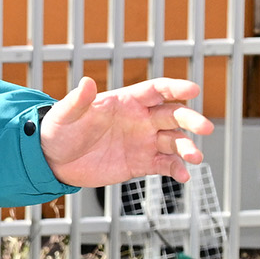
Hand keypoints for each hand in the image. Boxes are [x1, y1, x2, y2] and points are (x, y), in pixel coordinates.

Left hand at [38, 76, 211, 187]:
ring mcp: (143, 142)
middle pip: (173, 115)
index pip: (157, 90)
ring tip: (195, 157)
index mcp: (126, 101)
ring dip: (187, 147)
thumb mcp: (65, 114)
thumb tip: (87, 82)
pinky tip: (184, 176)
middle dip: (191, 120)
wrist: (54, 160)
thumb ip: (78, 100)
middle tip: (205, 127)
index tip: (193, 90)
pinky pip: (164, 165)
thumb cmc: (59, 130)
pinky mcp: (140, 163)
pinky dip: (176, 169)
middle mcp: (141, 119)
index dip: (175, 87)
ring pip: (174, 141)